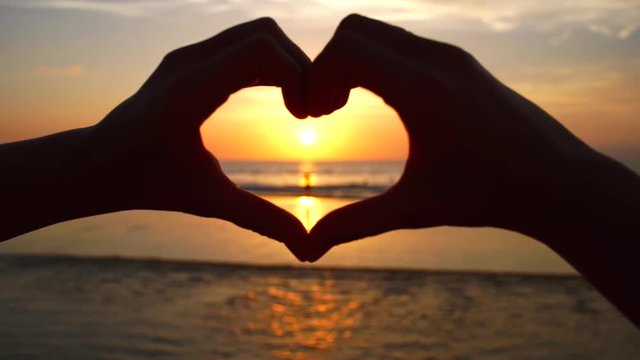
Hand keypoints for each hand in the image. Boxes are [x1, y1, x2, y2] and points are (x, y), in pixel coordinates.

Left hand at [88, 18, 310, 258]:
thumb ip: (260, 219)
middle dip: (300, 65)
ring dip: (287, 62)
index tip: (306, 117)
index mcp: (188, 92)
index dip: (297, 75)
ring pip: (256, 33)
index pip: (260, 51)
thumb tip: (307, 247)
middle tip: (311, 111)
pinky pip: (243, 44)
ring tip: (300, 106)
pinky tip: (280, 99)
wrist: (97, 163)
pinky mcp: (191, 58)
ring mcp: (188, 55)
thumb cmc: (146, 183)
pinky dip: (270, 63)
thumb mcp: (207, 200)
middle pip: (264, 32)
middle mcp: (187, 62)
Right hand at [304, 14, 601, 259]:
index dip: (315, 77)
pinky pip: (403, 43)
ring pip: (379, 32)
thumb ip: (356, 223)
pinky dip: (378, 62)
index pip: (346, 49)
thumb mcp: (415, 208)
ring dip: (352, 61)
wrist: (557, 181)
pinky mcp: (460, 61)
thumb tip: (307, 249)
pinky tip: (382, 102)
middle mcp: (438, 61)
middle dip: (327, 63)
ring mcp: (452, 56)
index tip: (315, 115)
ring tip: (345, 106)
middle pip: (355, 29)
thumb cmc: (489, 196)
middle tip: (325, 109)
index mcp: (423, 91)